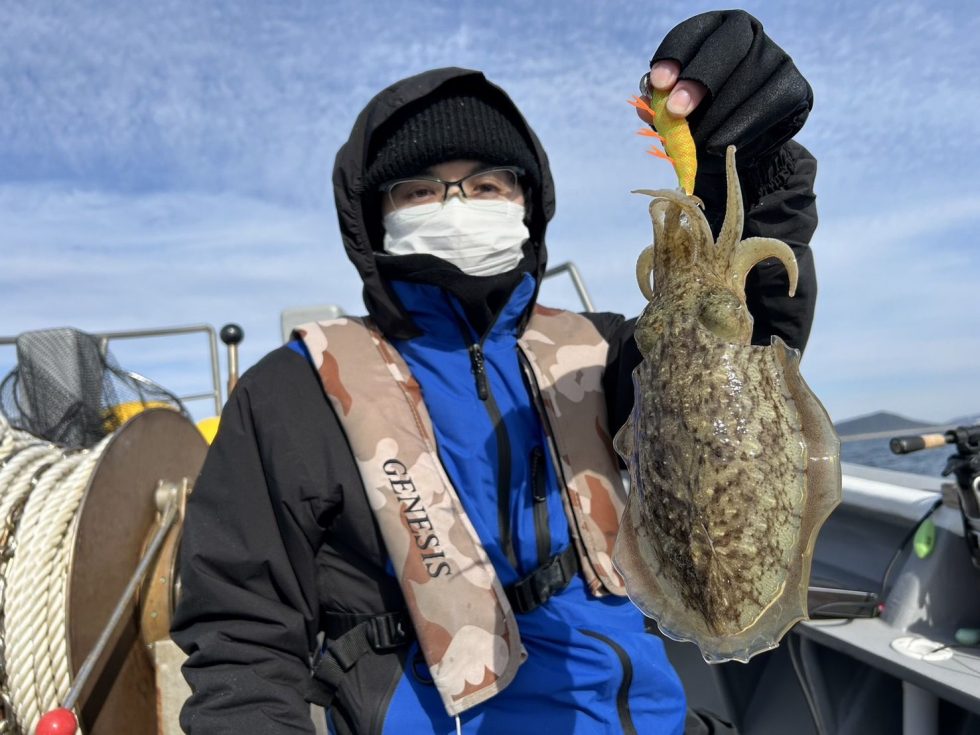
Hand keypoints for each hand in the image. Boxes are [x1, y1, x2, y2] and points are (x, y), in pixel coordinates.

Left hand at [644, 10, 812, 165]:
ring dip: (715, 115)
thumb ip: (660, 107)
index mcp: (712, 31)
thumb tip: (644, 104)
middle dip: (698, 79)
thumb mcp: (675, 115)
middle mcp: (748, 33)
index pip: (693, 33)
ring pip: (746, 79)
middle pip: (726, 45)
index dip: (674, 56)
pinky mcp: (795, 85)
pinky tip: (719, 145)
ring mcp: (776, 56)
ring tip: (696, 142)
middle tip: (677, 111)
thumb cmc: (703, 122)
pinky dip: (739, 128)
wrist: (742, 149)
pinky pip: (767, 104)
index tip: (659, 84)